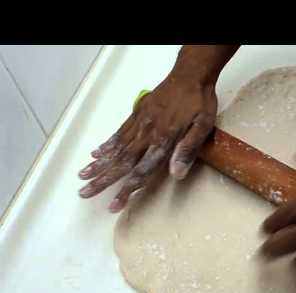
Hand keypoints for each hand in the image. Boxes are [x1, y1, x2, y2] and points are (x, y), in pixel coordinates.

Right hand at [78, 71, 216, 212]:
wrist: (190, 74)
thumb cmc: (199, 102)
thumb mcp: (203, 126)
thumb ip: (188, 149)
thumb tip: (176, 174)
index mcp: (162, 141)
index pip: (142, 172)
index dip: (127, 190)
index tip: (113, 206)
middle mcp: (146, 134)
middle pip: (121, 162)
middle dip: (102, 180)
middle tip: (83, 193)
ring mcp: (140, 123)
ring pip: (116, 148)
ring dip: (99, 163)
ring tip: (82, 175)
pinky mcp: (138, 114)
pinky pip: (119, 132)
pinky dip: (107, 144)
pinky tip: (97, 152)